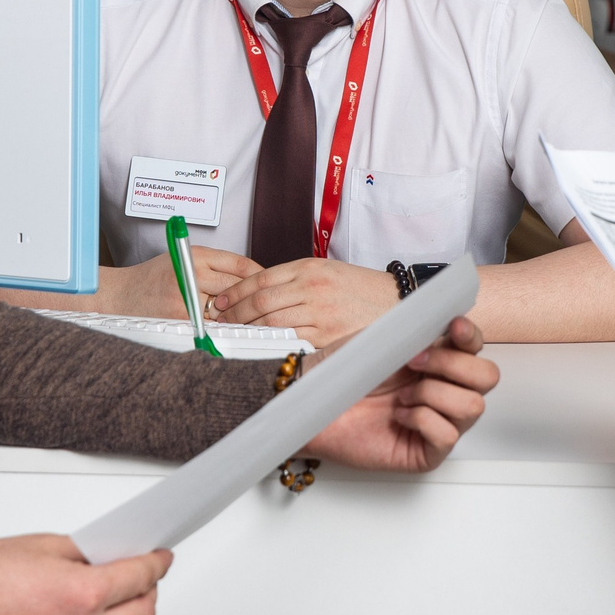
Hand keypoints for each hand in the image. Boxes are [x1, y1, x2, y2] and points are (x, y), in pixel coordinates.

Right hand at [105, 246, 261, 318]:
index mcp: (194, 255)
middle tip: (268, 305)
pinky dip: (222, 329)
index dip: (259, 275)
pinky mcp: (181, 319)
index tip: (268, 282)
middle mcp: (191, 274)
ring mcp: (186, 299)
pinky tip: (229, 331)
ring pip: (227, 309)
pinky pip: (212, 326)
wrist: (120, 296)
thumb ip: (213, 265)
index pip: (239, 264)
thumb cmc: (152, 278)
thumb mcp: (182, 259)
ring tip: (254, 320)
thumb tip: (250, 278)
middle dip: (253, 298)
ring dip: (241, 316)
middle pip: (237, 287)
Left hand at [210, 257, 398, 346]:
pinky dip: (271, 343)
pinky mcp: (326, 337)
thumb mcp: (325, 270)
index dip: (234, 292)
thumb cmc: (360, 287)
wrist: (395, 301)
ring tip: (234, 334)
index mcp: (309, 268)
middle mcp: (312, 288)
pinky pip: (291, 340)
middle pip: (260, 301)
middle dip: (234, 313)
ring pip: (271, 322)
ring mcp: (319, 313)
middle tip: (219, 321)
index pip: (260, 279)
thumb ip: (294, 279)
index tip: (220, 301)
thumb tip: (258, 293)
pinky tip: (260, 346)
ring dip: (248, 330)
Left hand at [301, 315, 498, 472]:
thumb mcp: (379, 340)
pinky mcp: (427, 452)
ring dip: (433, 394)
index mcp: (437, 360)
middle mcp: (443, 390)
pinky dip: (422, 420)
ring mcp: (438, 422)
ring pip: (472, 406)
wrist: (311, 403)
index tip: (453, 327)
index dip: (471, 336)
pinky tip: (400, 416)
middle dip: (453, 365)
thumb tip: (443, 320)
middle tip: (415, 362)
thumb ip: (416, 330)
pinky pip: (448, 435)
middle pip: (487, 377)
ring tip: (401, 396)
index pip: (475, 347)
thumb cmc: (340, 374)